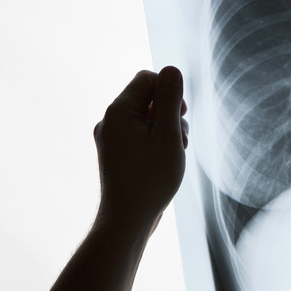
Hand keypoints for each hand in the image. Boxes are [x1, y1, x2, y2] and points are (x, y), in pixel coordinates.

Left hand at [93, 66, 187, 230]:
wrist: (127, 219)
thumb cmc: (150, 178)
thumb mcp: (168, 134)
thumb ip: (170, 99)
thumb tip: (172, 70)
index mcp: (119, 110)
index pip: (148, 78)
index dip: (169, 91)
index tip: (180, 115)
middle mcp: (110, 120)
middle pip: (148, 97)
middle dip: (170, 112)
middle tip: (179, 137)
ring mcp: (111, 138)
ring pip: (146, 117)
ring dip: (166, 129)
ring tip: (174, 152)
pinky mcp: (116, 153)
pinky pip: (139, 134)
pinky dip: (156, 141)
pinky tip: (164, 160)